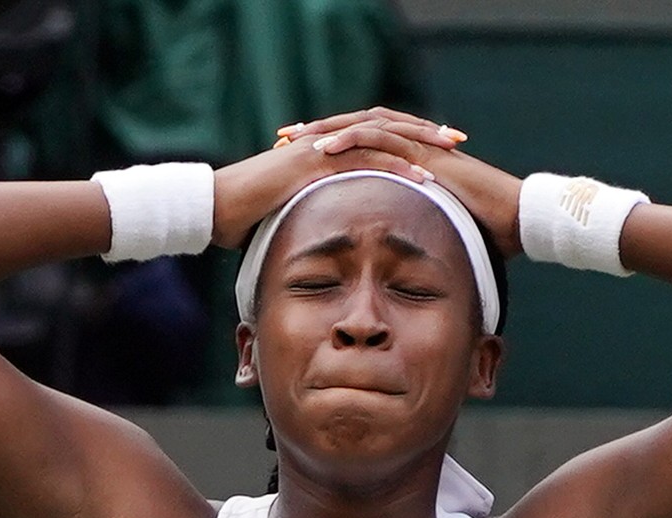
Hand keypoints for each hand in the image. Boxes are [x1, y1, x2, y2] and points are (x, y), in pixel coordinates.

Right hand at [212, 109, 458, 247]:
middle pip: (385, 128)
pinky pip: (364, 161)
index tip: (437, 150)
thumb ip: (313, 213)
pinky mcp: (315, 164)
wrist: (213, 208)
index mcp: (323, 150)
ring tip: (450, 154)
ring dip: (419, 145)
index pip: (374, 137)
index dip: (407, 140)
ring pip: (381, 138)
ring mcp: (320, 150)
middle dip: (424, 133)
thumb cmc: (244, 217)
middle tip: (458, 140)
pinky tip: (423, 179)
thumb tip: (328, 234)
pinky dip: (396, 168)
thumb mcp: (289, 212)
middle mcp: (325, 143)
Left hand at [277, 107, 524, 256]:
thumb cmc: (485, 232)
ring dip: (325, 132)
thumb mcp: (436, 230)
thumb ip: (414, 232)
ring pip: (362, 126)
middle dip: (316, 133)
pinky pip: (382, 138)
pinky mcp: (425, 152)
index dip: (327, 149)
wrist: (517, 220)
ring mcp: (419, 146)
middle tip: (282, 138)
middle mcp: (412, 146)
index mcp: (410, 160)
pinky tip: (324, 150)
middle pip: (354, 129)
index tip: (294, 159)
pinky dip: (351, 141)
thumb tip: (395, 260)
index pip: (361, 146)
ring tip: (294, 139)